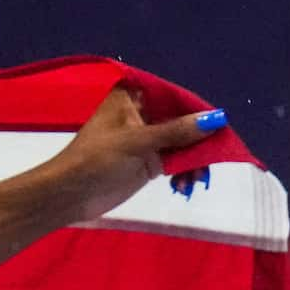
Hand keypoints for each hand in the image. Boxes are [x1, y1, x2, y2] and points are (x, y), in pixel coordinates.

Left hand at [36, 86, 225, 222]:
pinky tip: (183, 185)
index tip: (219, 125)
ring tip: (195, 180)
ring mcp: (147, 138)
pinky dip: (185, 171)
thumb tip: (217, 119)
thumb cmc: (96, 159)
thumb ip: (177, 131)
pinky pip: (179, 161)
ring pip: (185, 142)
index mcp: (132, 98)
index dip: (197, 109)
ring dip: (194, 160)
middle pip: (184, 119)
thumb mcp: (138, 142)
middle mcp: (142, 114)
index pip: (174, 95)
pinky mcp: (150, 161)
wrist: (70, 194)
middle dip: (200, 140)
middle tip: (215, 157)